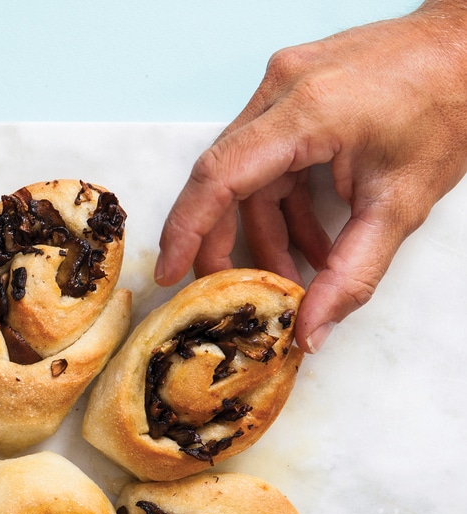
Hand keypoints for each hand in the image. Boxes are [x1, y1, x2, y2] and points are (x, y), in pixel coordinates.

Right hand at [155, 0, 466, 351]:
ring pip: (245, 173)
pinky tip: (310, 239)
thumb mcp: (401, 205)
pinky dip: (282, 202)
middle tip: (230, 292)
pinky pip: (267, 158)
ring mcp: (285, 85)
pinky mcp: (294, 91)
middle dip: (223, 242)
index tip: (170, 273)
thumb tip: (309, 331)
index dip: (186, 231)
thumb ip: (351, 275)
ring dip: (263, 229)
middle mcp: (282, 90)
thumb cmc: (451, 106)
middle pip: (222, 179)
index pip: (218, 177)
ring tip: (290, 276)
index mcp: (305, 111)